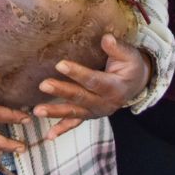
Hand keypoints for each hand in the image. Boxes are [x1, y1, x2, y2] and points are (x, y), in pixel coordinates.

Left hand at [33, 34, 151, 140]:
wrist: (136, 84)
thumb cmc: (131, 67)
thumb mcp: (130, 56)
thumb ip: (117, 48)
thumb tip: (106, 38)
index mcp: (114, 87)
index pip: (93, 80)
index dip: (77, 73)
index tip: (60, 64)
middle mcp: (105, 103)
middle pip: (81, 97)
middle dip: (62, 92)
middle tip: (43, 85)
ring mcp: (96, 111)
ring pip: (74, 112)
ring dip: (55, 112)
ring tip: (37, 111)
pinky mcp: (89, 114)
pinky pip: (75, 123)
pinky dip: (62, 129)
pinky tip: (49, 135)